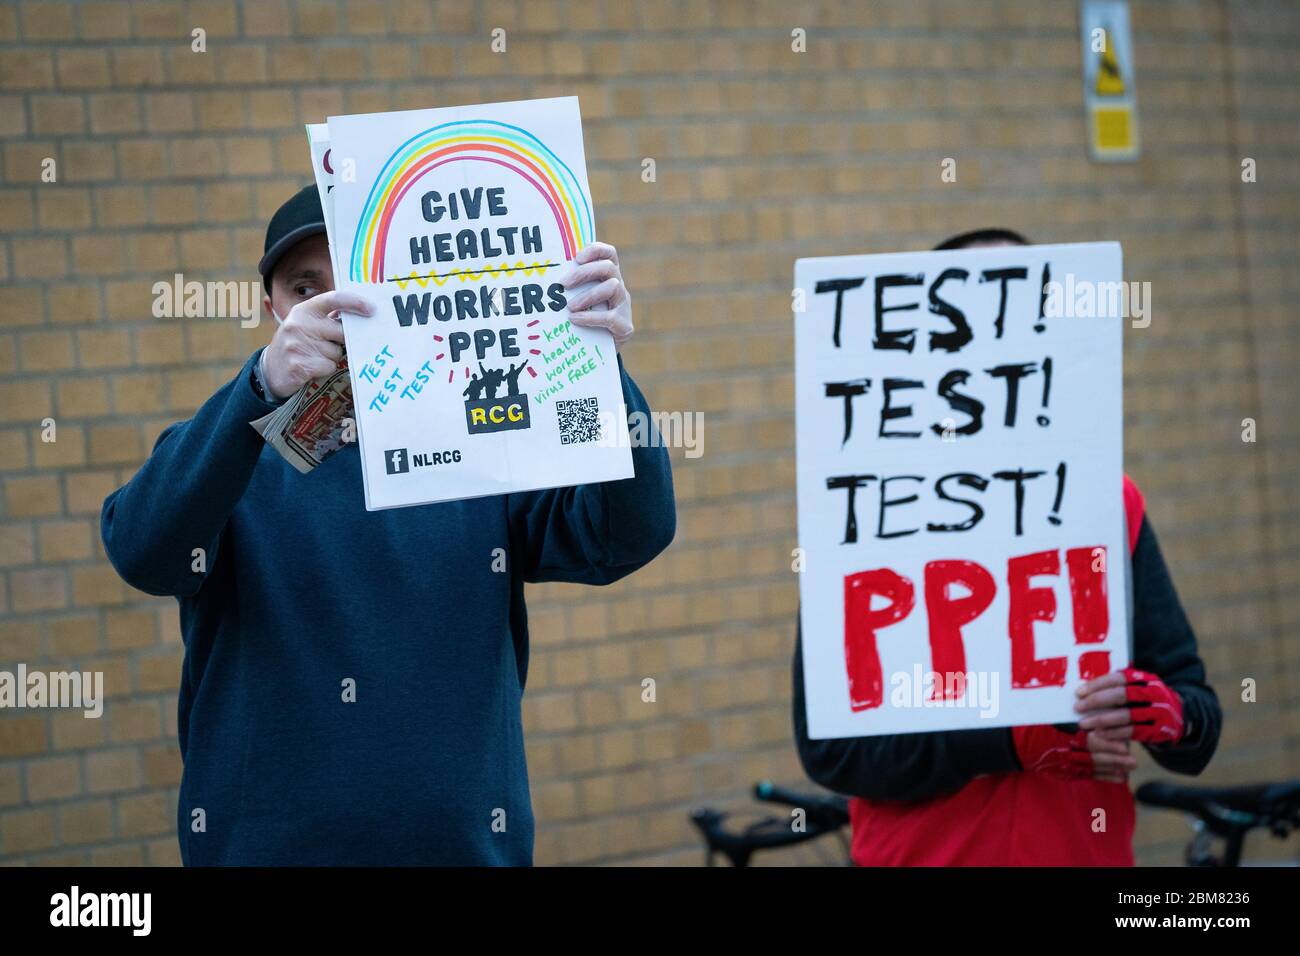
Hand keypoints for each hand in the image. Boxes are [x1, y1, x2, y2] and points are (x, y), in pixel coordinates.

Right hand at [262, 291, 373, 398]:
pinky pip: (329, 366)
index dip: (355, 302)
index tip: (371, 308)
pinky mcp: (299, 365)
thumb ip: (327, 318)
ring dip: (330, 357)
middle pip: (341, 332)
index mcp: (303, 310)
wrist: (271, 369)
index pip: (333, 299)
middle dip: (341, 341)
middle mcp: (299, 324)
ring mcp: (297, 345)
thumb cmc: (297, 343)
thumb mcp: (306, 324)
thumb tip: (359, 316)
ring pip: (336, 352)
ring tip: (313, 356)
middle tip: (327, 344)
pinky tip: (311, 367)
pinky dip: (325, 369)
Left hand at [560, 242, 633, 348]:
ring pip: (612, 287)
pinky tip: (575, 320)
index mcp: (608, 278)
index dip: (595, 250)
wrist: (599, 354)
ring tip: (570, 307)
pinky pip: (610, 317)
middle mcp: (619, 288)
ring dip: (588, 295)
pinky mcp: (625, 326)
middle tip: (563, 283)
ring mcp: (624, 306)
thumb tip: (545, 281)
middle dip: (584, 272)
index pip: (609, 254)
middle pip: (608, 267)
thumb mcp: (578, 302)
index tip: (576, 258)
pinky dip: (590, 317)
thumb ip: (571, 289)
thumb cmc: (584, 323)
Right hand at [1012, 724, 1136, 782]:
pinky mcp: (1064, 772)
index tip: (1124, 745)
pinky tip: (1118, 778)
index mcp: (1061, 736)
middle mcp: (1063, 751)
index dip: (1107, 744)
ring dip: (1111, 769)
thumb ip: (1069, 713)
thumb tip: (1098, 704)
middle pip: (1093, 757)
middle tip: (1133, 761)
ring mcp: (1063, 764)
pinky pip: (1086, 775)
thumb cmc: (1034, 725)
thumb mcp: (1050, 716)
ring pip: (1092, 768)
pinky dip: (1103, 776)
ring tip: (1128, 771)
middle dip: (1114, 760)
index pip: (1088, 741)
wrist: (1015, 744)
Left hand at [1075, 668, 1184, 745]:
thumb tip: (1085, 690)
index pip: (1118, 678)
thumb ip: (1118, 688)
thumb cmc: (1147, 702)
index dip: (1097, 685)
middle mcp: (1153, 693)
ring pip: (1126, 715)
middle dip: (1096, 701)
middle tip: (1078, 707)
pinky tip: (1100, 734)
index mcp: (1145, 679)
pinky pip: (1133, 731)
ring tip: (1084, 723)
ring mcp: (1159, 712)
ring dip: (1102, 720)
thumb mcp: (1138, 689)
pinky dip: (1115, 733)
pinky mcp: (1160, 730)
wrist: (1180, 717)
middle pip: (1121, 696)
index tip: (1079, 692)